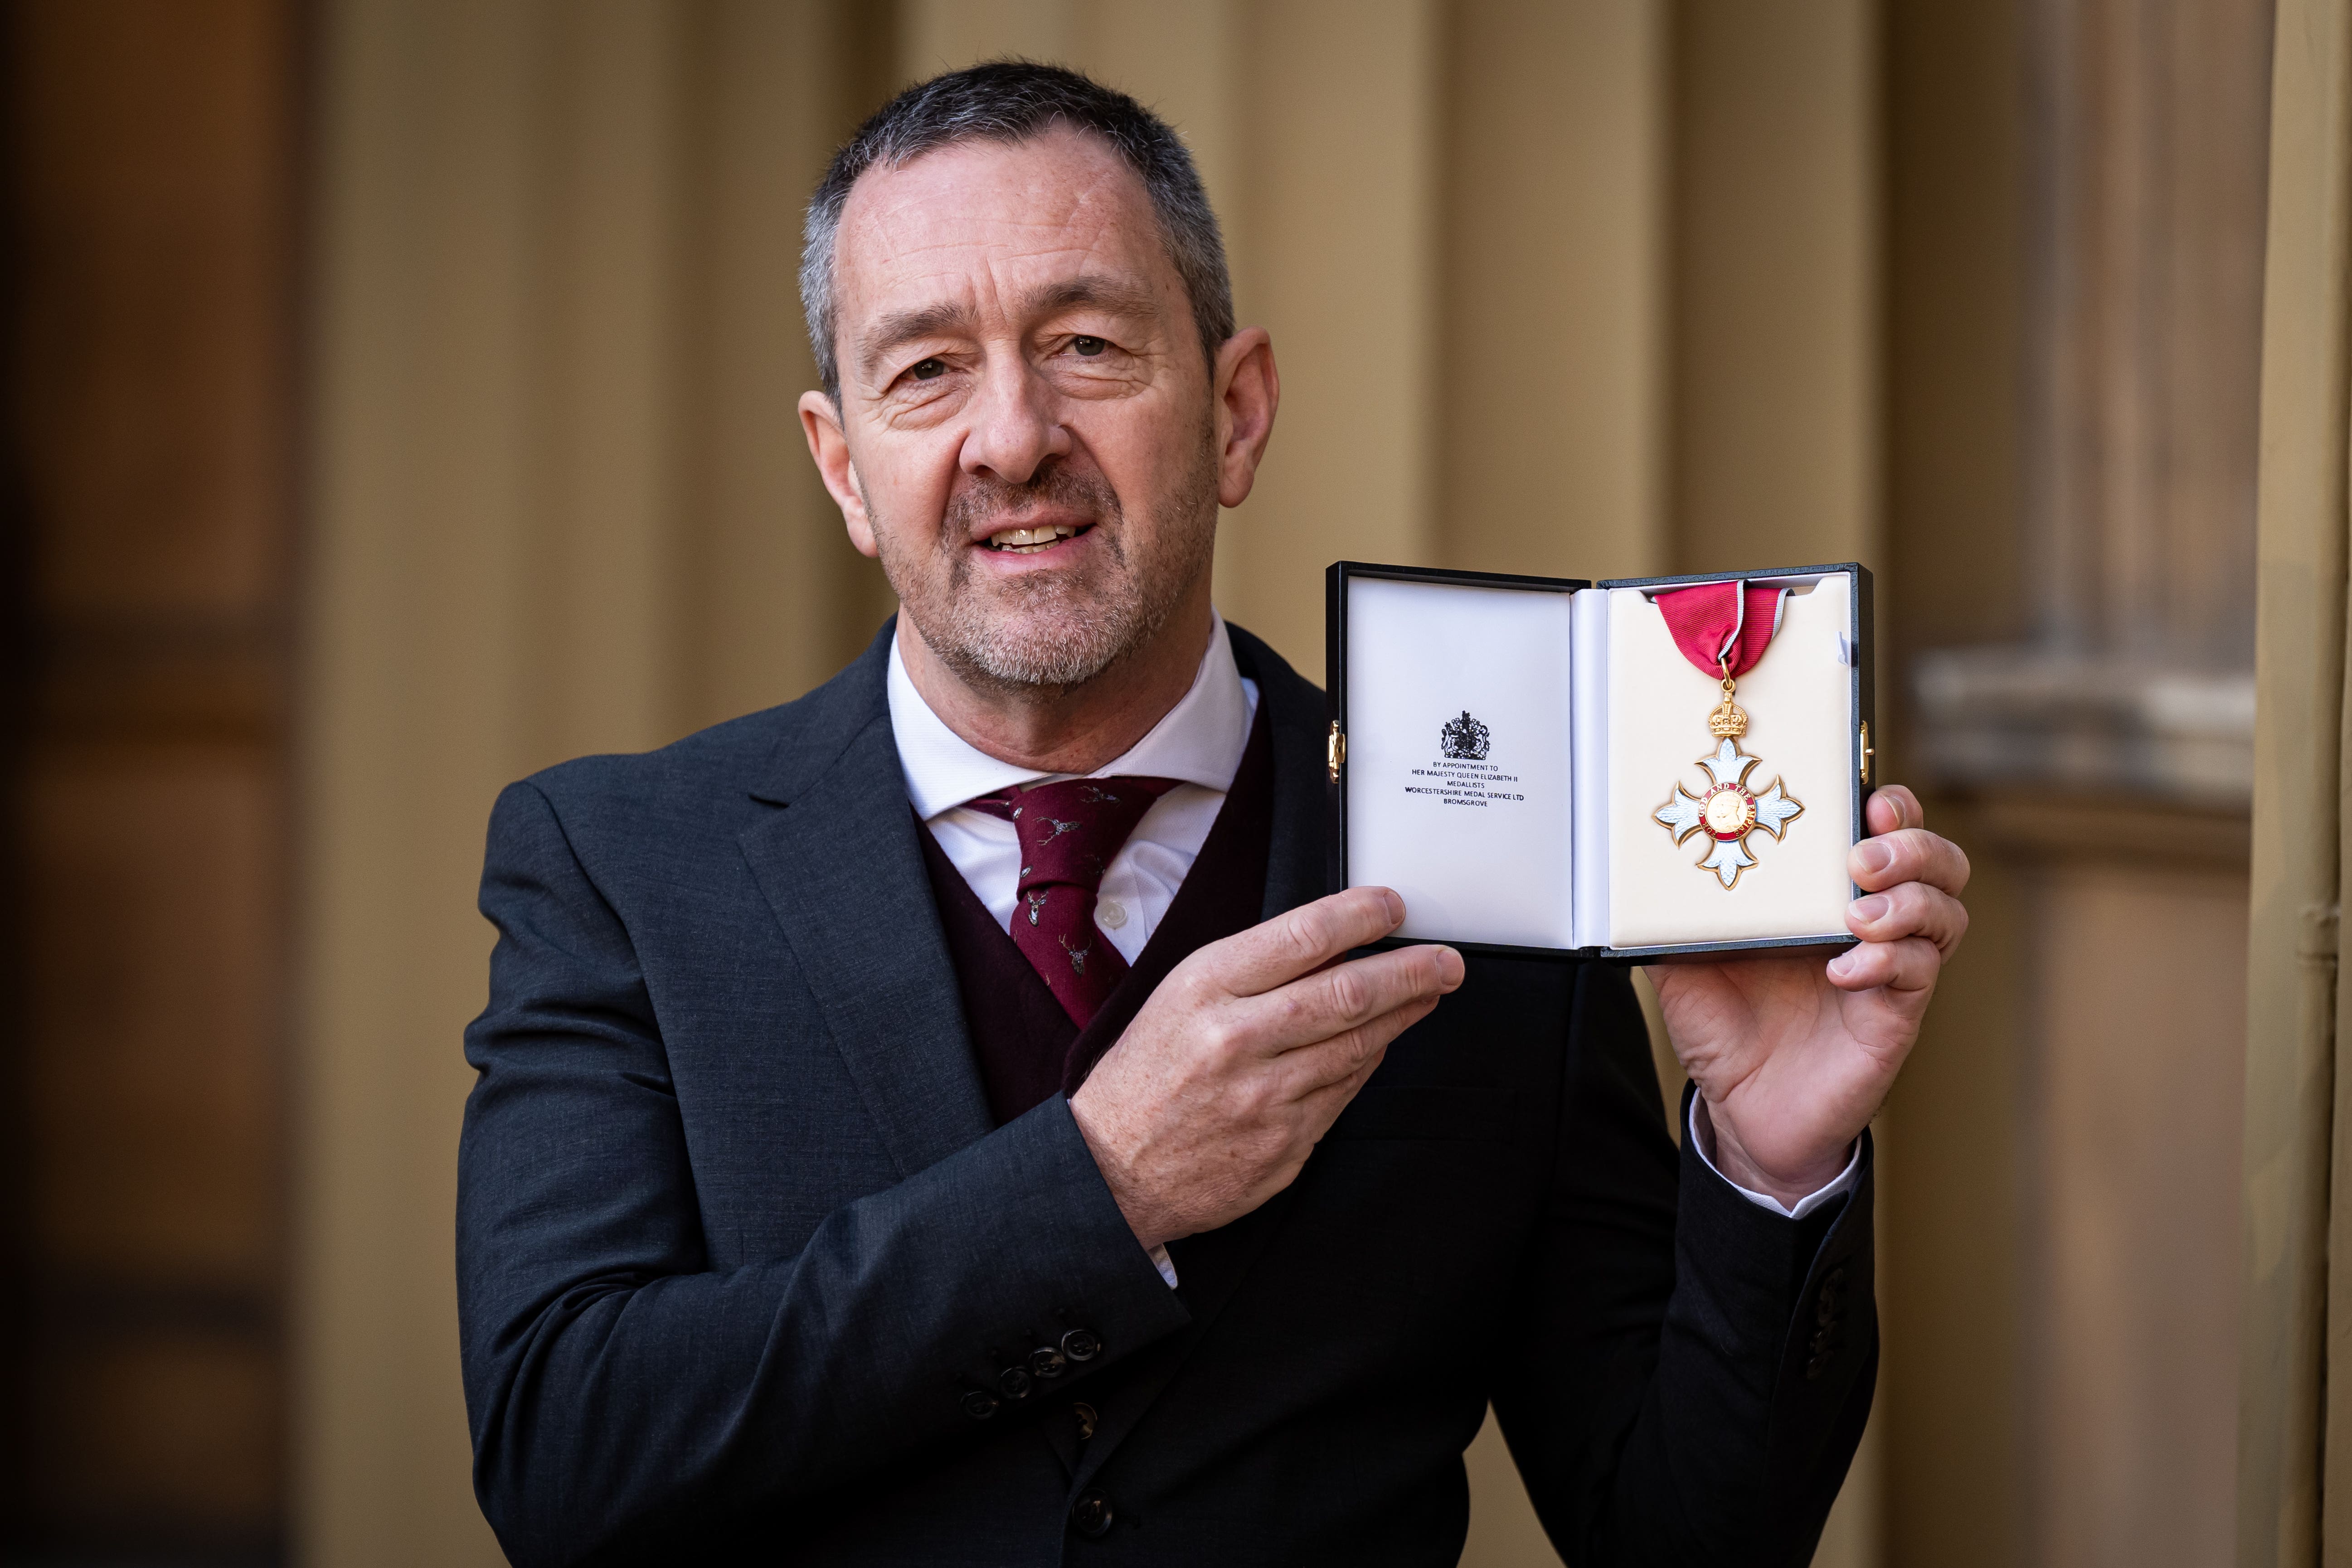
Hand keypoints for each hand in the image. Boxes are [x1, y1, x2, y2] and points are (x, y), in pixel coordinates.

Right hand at [1069, 887, 1463, 1249]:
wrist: (1111, 1170)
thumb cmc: (1146, 1075)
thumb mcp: (1180, 997)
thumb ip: (1252, 969)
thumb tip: (1334, 944)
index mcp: (1205, 988)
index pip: (1303, 936)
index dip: (1361, 915)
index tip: (1394, 905)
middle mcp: (1236, 1038)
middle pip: (1348, 992)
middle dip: (1411, 971)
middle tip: (1446, 960)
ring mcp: (1265, 1097)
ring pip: (1359, 1045)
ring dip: (1404, 1015)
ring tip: (1429, 993)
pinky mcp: (1284, 1143)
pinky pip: (1345, 1093)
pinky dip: (1368, 1063)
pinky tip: (1380, 1044)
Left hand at [1647, 785, 1967, 1204]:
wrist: (1741, 1109)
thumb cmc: (1724, 1026)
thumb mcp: (1683, 961)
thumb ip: (1671, 915)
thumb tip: (1638, 868)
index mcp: (1825, 894)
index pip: (1886, 830)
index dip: (1893, 806)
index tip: (1869, 799)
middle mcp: (1871, 922)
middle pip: (1939, 863)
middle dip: (1915, 846)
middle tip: (1863, 857)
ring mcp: (1891, 970)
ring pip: (1945, 914)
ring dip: (1909, 901)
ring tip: (1858, 912)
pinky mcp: (1895, 1016)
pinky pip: (1917, 975)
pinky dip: (1888, 962)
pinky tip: (1844, 970)